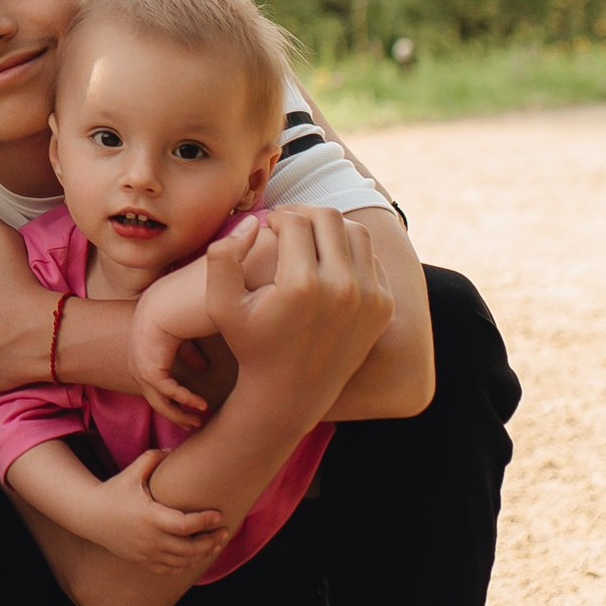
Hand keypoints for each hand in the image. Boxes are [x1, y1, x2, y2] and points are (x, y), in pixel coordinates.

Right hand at [88, 446, 227, 574]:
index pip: (185, 525)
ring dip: (201, 554)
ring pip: (182, 562)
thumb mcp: (132, 473)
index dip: (205, 522)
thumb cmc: (114, 491)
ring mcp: (146, 553)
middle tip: (224, 532)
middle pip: (189, 548)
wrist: (89, 515)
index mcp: (150, 517)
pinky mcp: (142, 561)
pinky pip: (169, 569)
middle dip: (210, 541)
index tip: (219, 515)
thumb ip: (153, 458)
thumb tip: (175, 449)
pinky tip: (194, 555)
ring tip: (214, 543)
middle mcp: (150, 539)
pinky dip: (185, 565)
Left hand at [127, 288, 213, 425]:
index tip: (191, 412)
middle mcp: (138, 370)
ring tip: (198, 421)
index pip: (156, 390)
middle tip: (194, 425)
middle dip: (176, 415)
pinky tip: (201, 404)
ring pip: (160, 403)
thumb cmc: (172, 317)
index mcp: (143, 362)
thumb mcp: (182, 341)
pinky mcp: (149, 371)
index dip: (174, 403)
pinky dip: (185, 400)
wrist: (164, 304)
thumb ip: (189, 355)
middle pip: (156, 402)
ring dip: (180, 414)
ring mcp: (141, 372)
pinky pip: (169, 393)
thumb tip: (201, 368)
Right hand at [209, 204, 391, 411]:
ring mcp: (370, 298)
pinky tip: (328, 261)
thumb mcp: (221, 305)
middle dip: (305, 214)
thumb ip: (222, 257)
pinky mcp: (384, 306)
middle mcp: (343, 289)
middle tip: (289, 223)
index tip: (269, 226)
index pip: (295, 221)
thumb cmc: (251, 344)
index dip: (278, 216)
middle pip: (329, 219)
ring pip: (355, 233)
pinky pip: (371, 258)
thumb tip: (252, 222)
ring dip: (331, 228)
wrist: (291, 392)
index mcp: (303, 285)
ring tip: (310, 237)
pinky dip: (350, 252)